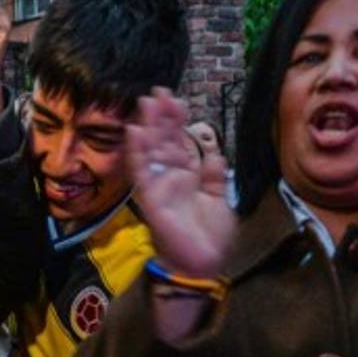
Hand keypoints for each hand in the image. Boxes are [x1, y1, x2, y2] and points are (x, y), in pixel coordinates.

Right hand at [126, 88, 236, 278]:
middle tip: (158, 92)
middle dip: (161, 117)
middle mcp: (171, 178)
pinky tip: (136, 132)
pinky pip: (141, 172)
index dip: (177, 122)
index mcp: (188, 177)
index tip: (176, 100)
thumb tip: (214, 151)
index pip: (180, 143)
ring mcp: (159, 186)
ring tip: (146, 103)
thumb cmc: (210, 237)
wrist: (203, 264)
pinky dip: (137, 152)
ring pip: (151, 151)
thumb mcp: (220, 199)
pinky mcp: (150, 198)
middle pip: (163, 141)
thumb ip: (214, 174)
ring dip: (148, 127)